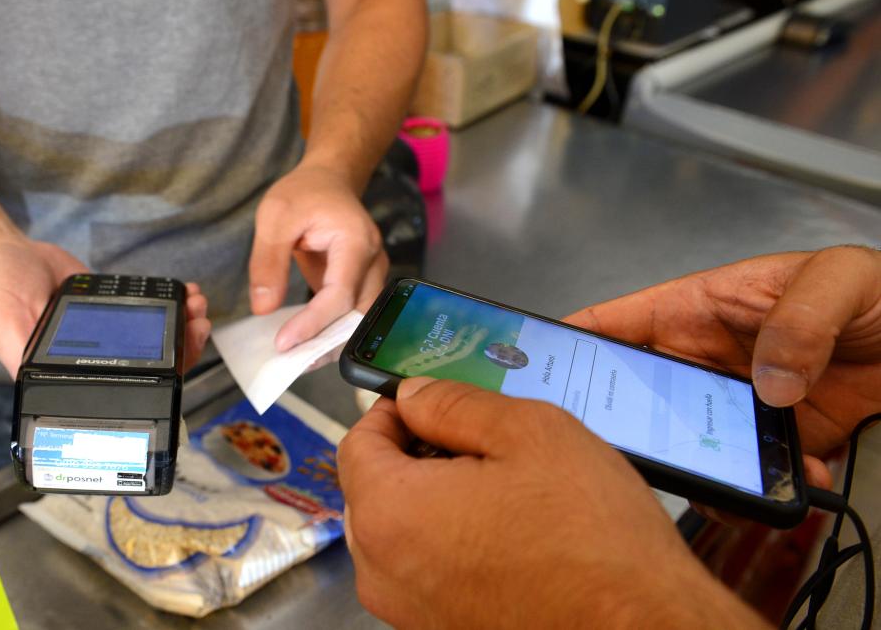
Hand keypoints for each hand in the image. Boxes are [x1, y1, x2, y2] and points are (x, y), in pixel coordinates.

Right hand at [0, 237, 210, 377]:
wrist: (11, 252)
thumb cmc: (0, 290)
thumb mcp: (2, 324)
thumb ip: (20, 353)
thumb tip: (36, 381)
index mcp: (72, 374)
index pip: (123, 389)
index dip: (158, 379)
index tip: (181, 358)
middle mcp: (96, 360)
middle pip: (152, 365)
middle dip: (183, 347)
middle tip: (198, 326)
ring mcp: (112, 336)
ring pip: (159, 341)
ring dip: (184, 325)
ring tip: (196, 307)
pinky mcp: (119, 312)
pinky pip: (152, 314)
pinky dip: (174, 305)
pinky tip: (186, 293)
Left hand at [249, 163, 387, 350]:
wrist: (329, 181)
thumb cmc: (304, 193)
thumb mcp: (275, 217)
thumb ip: (268, 261)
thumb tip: (264, 308)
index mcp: (356, 241)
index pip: (340, 295)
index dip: (314, 324)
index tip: (284, 344)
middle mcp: (374, 261)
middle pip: (357, 315)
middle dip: (326, 343)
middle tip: (291, 362)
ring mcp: (373, 274)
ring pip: (360, 320)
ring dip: (331, 342)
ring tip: (298, 358)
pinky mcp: (363, 283)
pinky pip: (352, 314)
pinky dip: (332, 331)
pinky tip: (307, 344)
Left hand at [338, 378, 766, 628]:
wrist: (643, 629)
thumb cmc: (591, 536)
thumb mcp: (530, 432)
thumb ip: (454, 404)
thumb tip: (411, 395)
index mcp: (390, 513)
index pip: (358, 442)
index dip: (391, 410)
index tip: (429, 401)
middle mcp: (382, 570)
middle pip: (371, 487)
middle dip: (410, 453)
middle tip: (472, 439)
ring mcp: (407, 609)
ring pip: (396, 528)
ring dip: (430, 496)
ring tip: (497, 483)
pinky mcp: (438, 629)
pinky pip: (422, 566)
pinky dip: (446, 538)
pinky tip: (503, 527)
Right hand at [564, 246, 880, 487]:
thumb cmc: (878, 293)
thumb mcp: (840, 279)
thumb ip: (801, 316)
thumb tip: (766, 382)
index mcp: (696, 309)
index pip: (614, 324)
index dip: (566, 343)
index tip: (530, 369)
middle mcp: (703, 362)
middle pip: (634, 395)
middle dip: (616, 422)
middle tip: (606, 448)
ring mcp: (733, 407)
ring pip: (683, 443)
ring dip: (693, 465)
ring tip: (715, 479)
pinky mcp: (769, 445)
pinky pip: (742, 475)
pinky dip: (756, 491)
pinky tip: (790, 484)